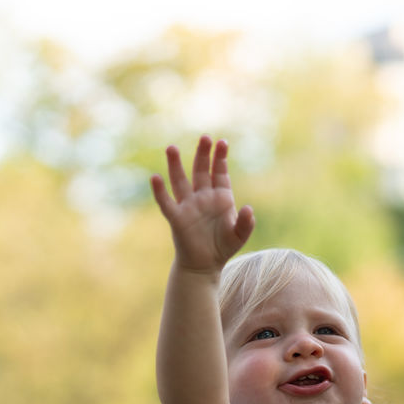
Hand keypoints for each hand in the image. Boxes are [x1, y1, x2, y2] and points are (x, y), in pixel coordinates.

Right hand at [150, 135, 254, 273]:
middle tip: (205, 137)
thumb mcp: (239, 236)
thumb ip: (245, 223)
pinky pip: (166, 202)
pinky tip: (155, 177)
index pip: (219, 173)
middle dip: (203, 154)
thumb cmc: (223, 248)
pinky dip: (160, 191)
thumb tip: (248, 209)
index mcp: (220, 198)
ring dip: (175, 165)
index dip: (220, 158)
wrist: (205, 266)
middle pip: (201, 170)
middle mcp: (203, 197)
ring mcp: (188, 206)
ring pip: (180, 181)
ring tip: (172, 148)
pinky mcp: (176, 218)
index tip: (222, 142)